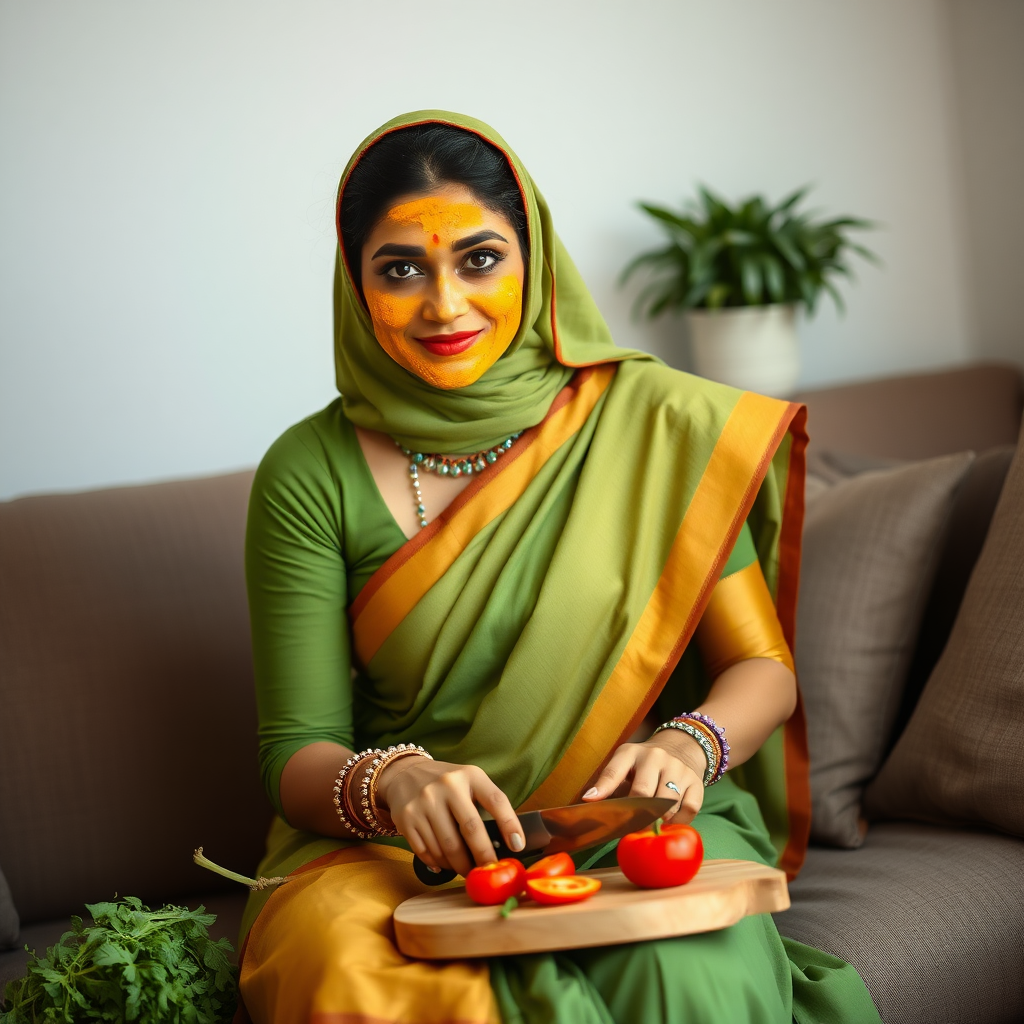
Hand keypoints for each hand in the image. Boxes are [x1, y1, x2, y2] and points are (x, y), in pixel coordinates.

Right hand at [375, 758, 523, 876]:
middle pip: (470, 829)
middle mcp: (447, 786)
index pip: (495, 800)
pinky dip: (439, 864)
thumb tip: (507, 844)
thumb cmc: (447, 784)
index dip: (509, 824)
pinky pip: (427, 852)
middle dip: (483, 856)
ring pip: (447, 847)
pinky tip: (445, 863)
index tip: (517, 846)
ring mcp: (424, 802)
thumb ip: (486, 805)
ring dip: (459, 865)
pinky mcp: (407, 819)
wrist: (405, 774)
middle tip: (488, 871)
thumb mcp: (469, 781)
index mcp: (469, 775)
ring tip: (465, 868)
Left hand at [581, 730, 706, 822]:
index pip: (614, 771)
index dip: (603, 788)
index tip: (590, 801)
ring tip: (652, 824)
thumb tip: (589, 801)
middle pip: (643, 791)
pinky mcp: (696, 781)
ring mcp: (678, 768)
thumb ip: (609, 783)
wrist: (679, 748)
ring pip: (668, 802)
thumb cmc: (643, 765)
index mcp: (631, 752)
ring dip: (659, 819)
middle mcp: (655, 757)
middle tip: (631, 827)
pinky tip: (670, 821)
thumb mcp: (624, 765)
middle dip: (635, 814)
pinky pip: (689, 808)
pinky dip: (679, 821)